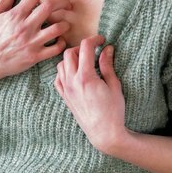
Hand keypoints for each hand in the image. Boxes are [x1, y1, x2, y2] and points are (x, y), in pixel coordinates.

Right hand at [0, 0, 71, 81]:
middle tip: (68, 3)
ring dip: (65, 24)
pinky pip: (56, 48)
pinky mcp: (35, 56)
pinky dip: (62, 43)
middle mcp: (25, 26)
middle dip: (63, 1)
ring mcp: (31, 42)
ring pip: (57, 28)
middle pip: (50, 7)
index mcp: (15, 14)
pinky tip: (60, 39)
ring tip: (66, 23)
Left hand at [54, 35, 125, 153]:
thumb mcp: (114, 85)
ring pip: (60, 64)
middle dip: (81, 47)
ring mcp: (66, 90)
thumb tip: (107, 49)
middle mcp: (72, 81)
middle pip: (69, 53)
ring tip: (84, 62)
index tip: (101, 40)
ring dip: (71, 58)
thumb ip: (108, 65)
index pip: (85, 48)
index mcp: (86, 77)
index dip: (94, 39)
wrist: (103, 133)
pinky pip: (57, 79)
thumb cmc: (113, 110)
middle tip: (92, 51)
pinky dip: (64, 72)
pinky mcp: (65, 97)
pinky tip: (74, 74)